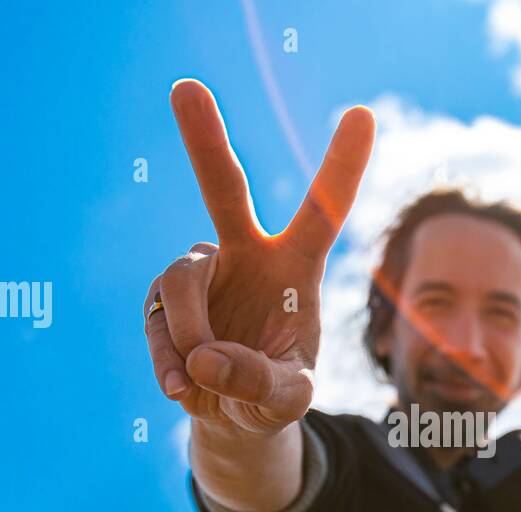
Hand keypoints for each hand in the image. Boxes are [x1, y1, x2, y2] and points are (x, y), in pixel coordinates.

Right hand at [143, 79, 374, 432]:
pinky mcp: (162, 299)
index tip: (362, 113)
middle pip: (224, 190)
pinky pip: (158, 322)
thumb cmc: (274, 393)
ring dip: (191, 337)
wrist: (232, 414)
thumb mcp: (286, 399)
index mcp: (295, 266)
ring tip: (201, 378)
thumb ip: (260, 384)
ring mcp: (200, 273)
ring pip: (182, 284)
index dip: (341, 166)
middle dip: (205, 141)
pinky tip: (181, 389)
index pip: (322, 212)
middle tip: (185, 88)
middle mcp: (245, 254)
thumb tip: (205, 360)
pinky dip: (168, 361)